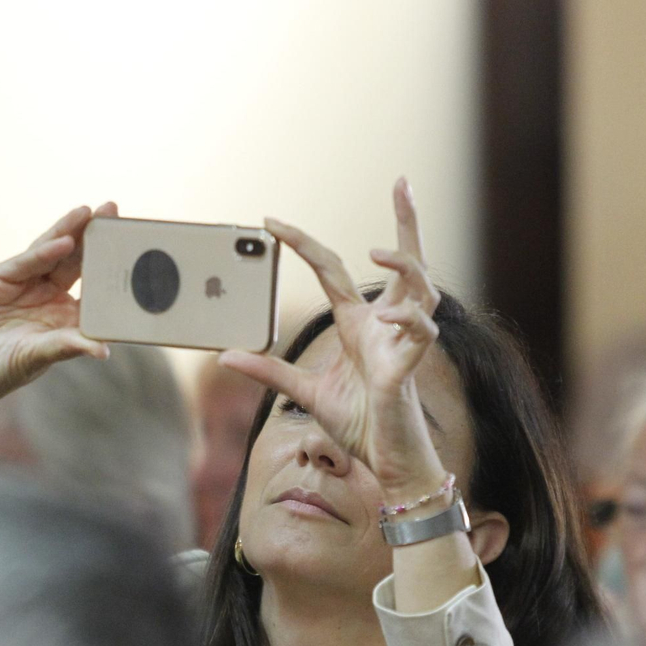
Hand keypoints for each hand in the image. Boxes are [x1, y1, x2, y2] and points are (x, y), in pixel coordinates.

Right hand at [0, 204, 116, 419]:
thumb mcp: (33, 359)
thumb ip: (65, 347)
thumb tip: (104, 350)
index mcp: (65, 320)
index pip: (96, 290)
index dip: (114, 271)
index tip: (137, 253)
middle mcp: (47, 298)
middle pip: (78, 263)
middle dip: (96, 238)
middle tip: (116, 211)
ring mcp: (23, 286)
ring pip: (52, 253)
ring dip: (71, 232)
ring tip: (92, 212)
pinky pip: (25, 262)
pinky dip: (43, 251)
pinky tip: (63, 241)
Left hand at [220, 178, 445, 494]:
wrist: (387, 464)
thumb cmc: (359, 425)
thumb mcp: (304, 393)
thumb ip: (269, 372)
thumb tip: (225, 356)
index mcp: (356, 325)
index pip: (331, 270)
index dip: (303, 243)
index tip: (272, 221)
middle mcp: (383, 324)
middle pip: (402, 261)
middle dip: (408, 220)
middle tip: (402, 181)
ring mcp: (401, 342)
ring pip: (419, 287)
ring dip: (405, 263)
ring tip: (380, 250)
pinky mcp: (409, 367)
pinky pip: (420, 333)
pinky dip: (411, 321)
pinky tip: (398, 316)